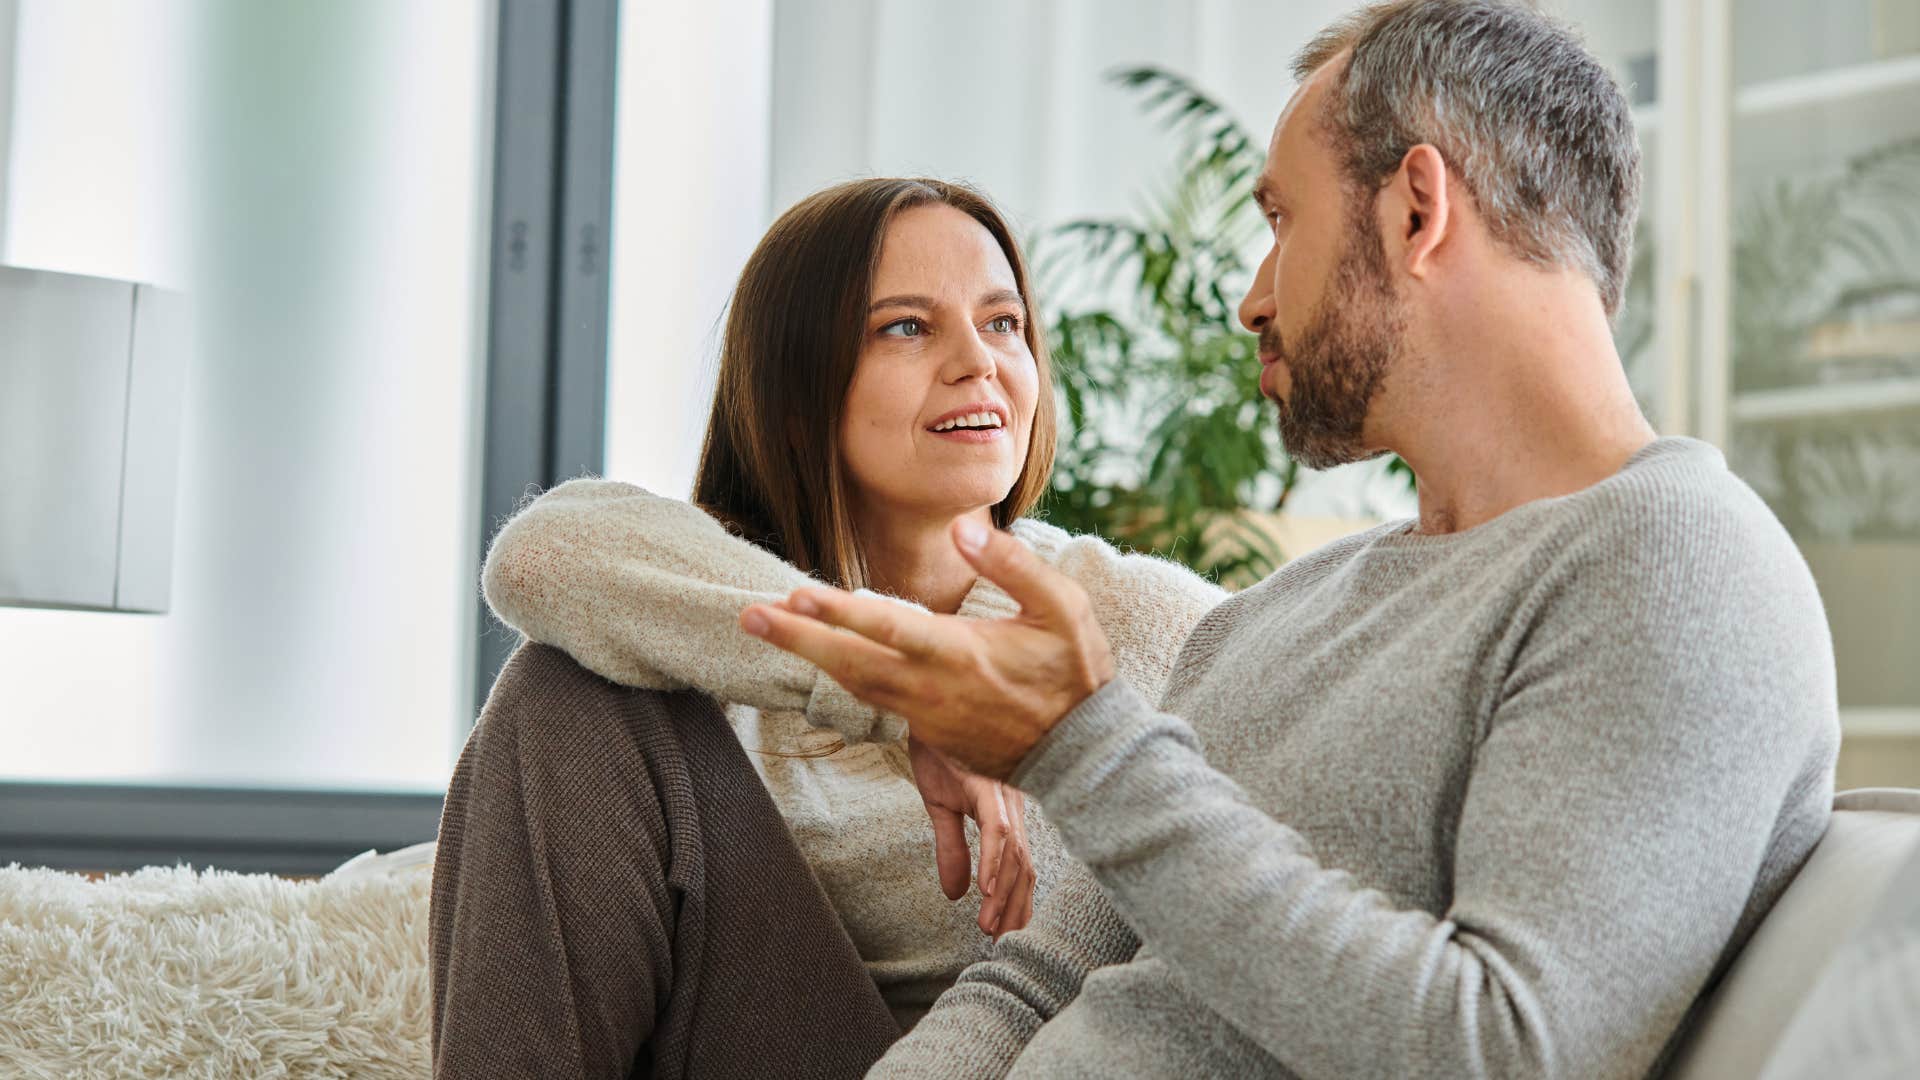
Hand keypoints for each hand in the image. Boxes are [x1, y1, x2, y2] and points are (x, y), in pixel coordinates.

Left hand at [740, 517, 1115, 779]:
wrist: (1083, 753)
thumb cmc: (1075, 673)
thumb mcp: (1062, 609)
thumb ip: (1014, 564)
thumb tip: (963, 529)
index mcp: (961, 653)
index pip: (888, 628)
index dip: (839, 612)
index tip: (797, 593)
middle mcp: (932, 687)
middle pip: (849, 662)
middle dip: (796, 639)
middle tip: (748, 615)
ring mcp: (926, 714)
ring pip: (853, 684)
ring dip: (807, 656)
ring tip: (769, 627)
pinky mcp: (927, 732)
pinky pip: (872, 699)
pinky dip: (839, 676)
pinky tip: (817, 657)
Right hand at [907, 735, 1033, 936]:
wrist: (929, 709)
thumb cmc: (938, 754)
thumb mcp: (940, 809)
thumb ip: (951, 850)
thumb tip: (954, 895)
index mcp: (1005, 813)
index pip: (1021, 867)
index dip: (1018, 903)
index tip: (1007, 935)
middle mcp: (1013, 806)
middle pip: (1024, 867)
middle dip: (1015, 909)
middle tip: (1002, 943)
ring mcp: (1002, 795)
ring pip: (1012, 854)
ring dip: (1003, 894)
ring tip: (990, 926)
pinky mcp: (984, 785)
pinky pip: (995, 828)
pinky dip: (993, 860)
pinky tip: (986, 887)